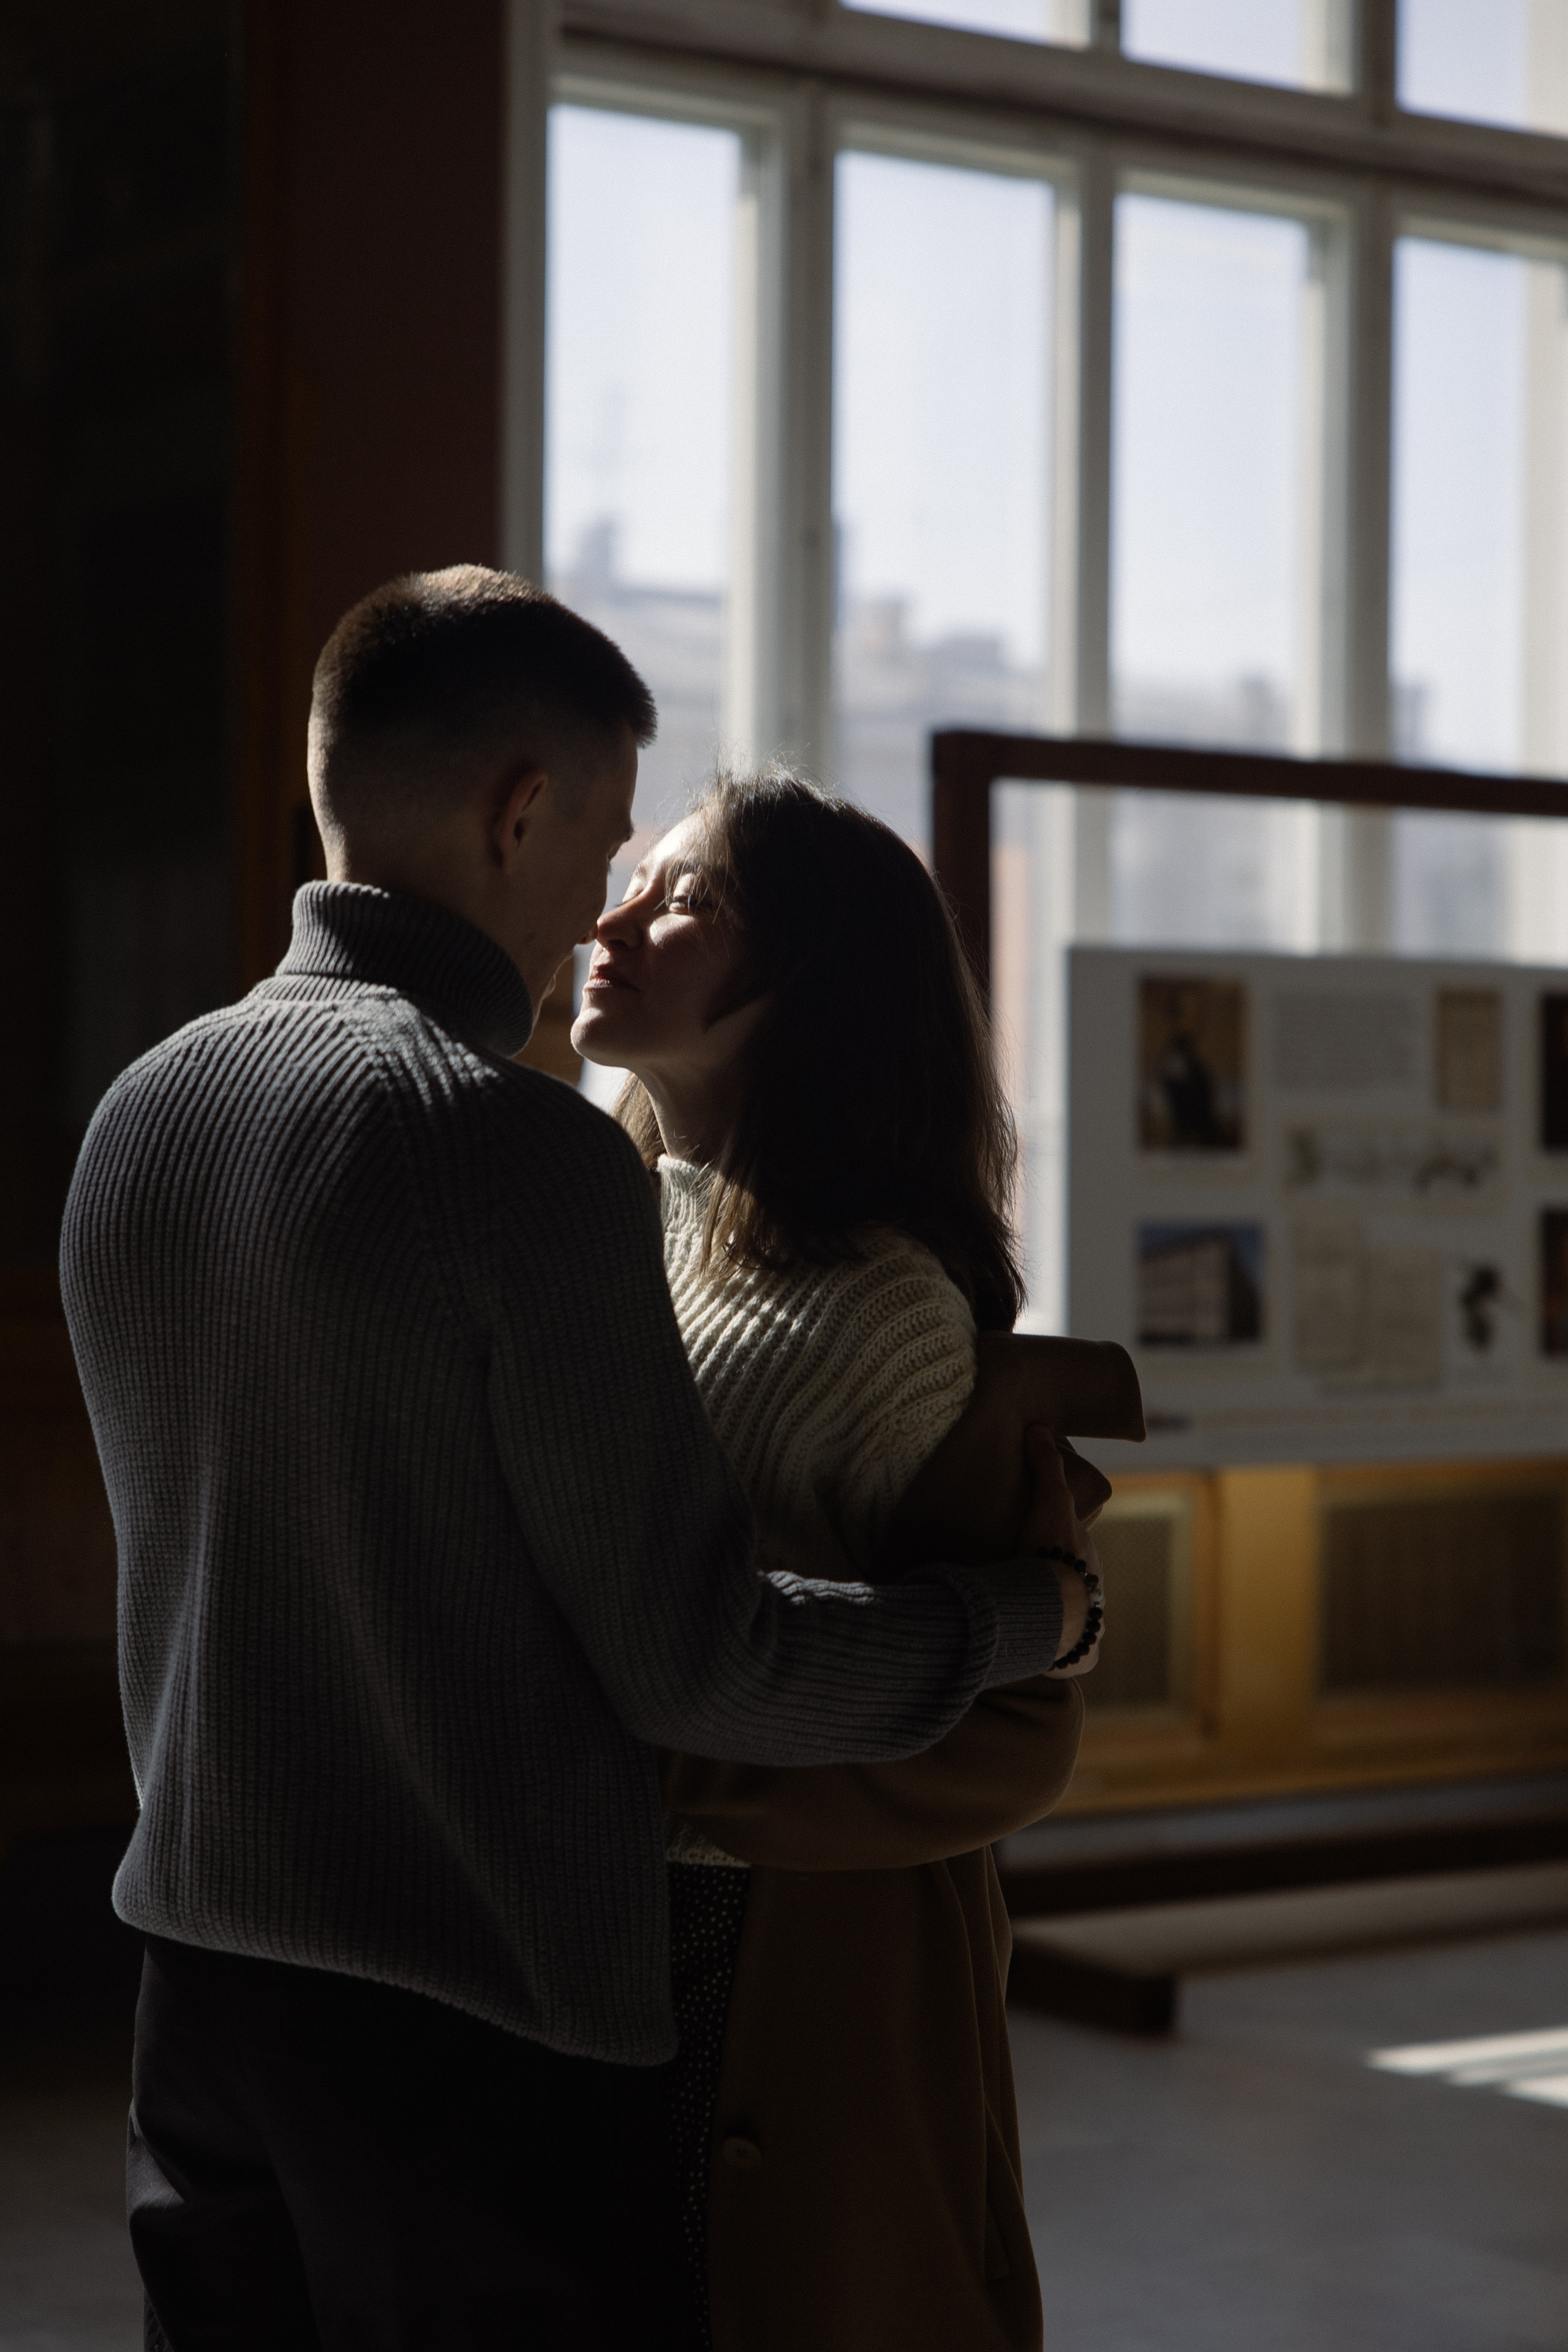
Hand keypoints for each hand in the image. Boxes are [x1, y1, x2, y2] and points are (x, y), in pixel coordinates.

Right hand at [1019, 1424, 1098, 1667]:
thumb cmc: (1052, 1553)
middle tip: (1023, 1578)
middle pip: (1073, 1582)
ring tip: (1025, 1616)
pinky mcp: (1078, 1655)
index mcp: (1087, 1559)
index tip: (1033, 1542)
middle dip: (1056, 1581)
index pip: (1072, 1547)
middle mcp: (1094, 1593)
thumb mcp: (1049, 1501)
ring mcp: (1087, 1625)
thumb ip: (1044, 1467)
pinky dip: (1060, 1650)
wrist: (1055, 1609)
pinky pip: (1071, 1653)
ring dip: (1056, 1617)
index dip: (1055, 1543)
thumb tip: (1038, 1426)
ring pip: (1072, 1617)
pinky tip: (1042, 1650)